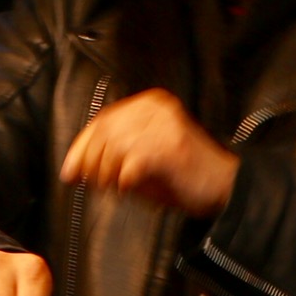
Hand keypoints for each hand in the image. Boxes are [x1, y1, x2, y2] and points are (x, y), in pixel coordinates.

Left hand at [59, 87, 239, 216]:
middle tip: (91, 184)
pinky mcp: (170, 147)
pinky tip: (129, 189)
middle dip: (90, 162)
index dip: (81, 147)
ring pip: (113, 146)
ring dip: (106, 173)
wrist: (225, 188)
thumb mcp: (142, 161)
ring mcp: (164, 125)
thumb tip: (75, 167)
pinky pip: (131, 164)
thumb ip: (111, 156)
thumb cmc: (183, 177)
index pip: (102, 120)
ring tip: (115, 188)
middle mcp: (156, 109)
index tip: (69, 171)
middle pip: (104, 131)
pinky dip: (124, 181)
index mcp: (149, 105)